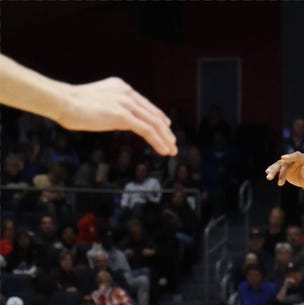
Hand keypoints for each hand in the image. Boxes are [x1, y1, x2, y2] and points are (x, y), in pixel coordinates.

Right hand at [57, 77, 176, 155]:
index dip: (158, 117)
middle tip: (173, 142)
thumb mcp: (98, 101)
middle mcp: (126, 93)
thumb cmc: (72, 105)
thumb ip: (112, 107)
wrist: (61, 101)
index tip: (166, 126)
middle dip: (165, 130)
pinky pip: (147, 131)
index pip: (145, 104)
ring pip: (154, 123)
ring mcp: (126, 103)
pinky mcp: (123, 116)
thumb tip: (120, 119)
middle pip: (153, 114)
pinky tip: (164, 150)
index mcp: (121, 87)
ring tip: (172, 150)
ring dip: (165, 138)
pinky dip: (158, 141)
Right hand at [265, 152, 303, 189]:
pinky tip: (267, 173)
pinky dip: (272, 170)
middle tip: (272, 173)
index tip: (283, 158)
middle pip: (286, 161)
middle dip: (280, 169)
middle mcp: (295, 158)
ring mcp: (289, 162)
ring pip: (279, 164)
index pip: (297, 156)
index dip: (290, 156)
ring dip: (273, 170)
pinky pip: (277, 168)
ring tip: (268, 177)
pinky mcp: (284, 167)